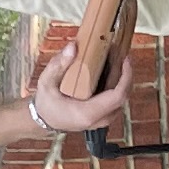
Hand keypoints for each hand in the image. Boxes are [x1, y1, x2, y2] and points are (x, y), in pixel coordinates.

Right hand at [25, 16, 134, 132]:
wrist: (43, 119)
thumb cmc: (45, 102)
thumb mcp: (47, 82)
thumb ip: (59, 64)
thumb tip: (73, 46)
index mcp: (87, 113)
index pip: (117, 97)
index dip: (126, 77)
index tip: (125, 59)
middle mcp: (97, 120)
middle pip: (122, 96)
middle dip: (124, 74)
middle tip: (119, 54)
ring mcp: (100, 121)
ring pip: (120, 99)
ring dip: (121, 78)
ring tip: (115, 59)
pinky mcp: (100, 117)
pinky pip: (115, 101)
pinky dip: (116, 85)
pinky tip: (110, 70)